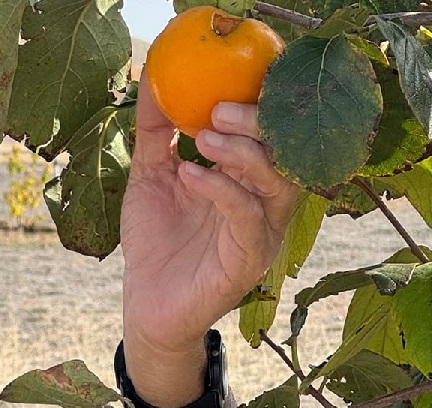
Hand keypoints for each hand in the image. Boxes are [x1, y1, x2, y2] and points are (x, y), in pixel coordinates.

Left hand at [121, 69, 296, 367]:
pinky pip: (249, 219)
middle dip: (257, 124)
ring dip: (244, 154)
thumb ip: (154, 131)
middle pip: (285, 152)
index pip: (271, 131)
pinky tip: (191, 176)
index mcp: (247, 177)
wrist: (146, 304)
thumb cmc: (155, 240)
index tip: (227, 79)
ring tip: (203, 138)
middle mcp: (263, 201)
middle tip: (219, 109)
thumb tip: (152, 77)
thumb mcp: (151, 175)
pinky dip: (223, 191)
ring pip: (277, 183)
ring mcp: (261, 232)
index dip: (259, 103)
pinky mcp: (249, 262)